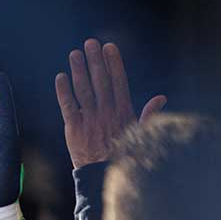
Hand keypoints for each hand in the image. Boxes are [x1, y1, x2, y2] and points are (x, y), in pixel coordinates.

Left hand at [55, 39, 165, 168]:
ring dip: (79, 70)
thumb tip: (160, 98)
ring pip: (84, 90)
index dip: (114, 63)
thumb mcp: (137, 135)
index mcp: (122, 112)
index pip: (118, 82)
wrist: (102, 176)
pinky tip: (60, 77)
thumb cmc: (120, 155)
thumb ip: (147, 115)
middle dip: (95, 61)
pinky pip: (68, 106)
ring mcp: (89, 120)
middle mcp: (106, 113)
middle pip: (100, 81)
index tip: (109, 47)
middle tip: (90, 43)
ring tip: (75, 54)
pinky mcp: (73, 129)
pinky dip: (63, 92)